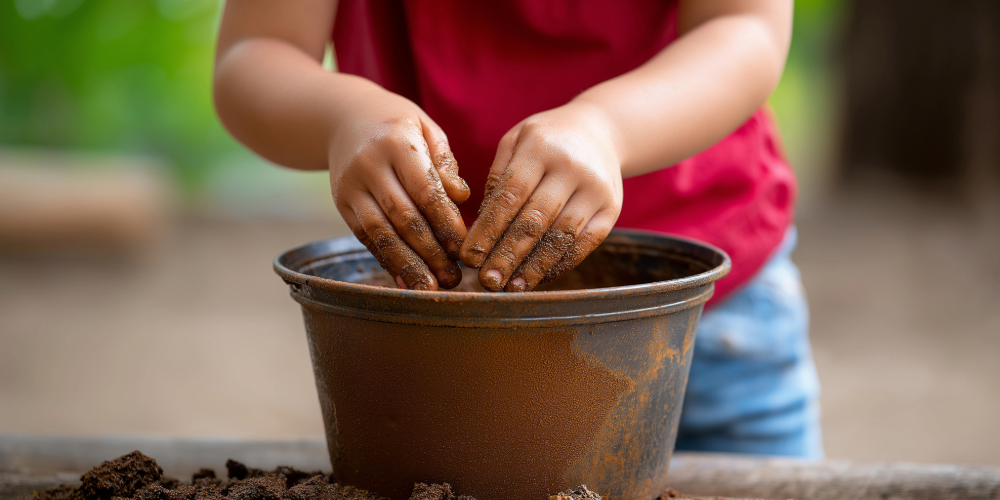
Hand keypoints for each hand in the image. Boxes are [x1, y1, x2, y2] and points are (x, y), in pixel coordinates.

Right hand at [328, 86, 469, 289]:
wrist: (343, 116)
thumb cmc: (398, 125)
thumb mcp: (426, 128)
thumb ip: (445, 163)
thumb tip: (461, 198)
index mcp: (397, 142)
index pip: (425, 190)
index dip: (445, 222)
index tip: (463, 248)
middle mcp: (369, 165)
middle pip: (403, 217)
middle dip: (430, 252)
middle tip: (453, 277)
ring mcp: (350, 186)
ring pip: (380, 233)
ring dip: (406, 264)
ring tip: (429, 287)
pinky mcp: (341, 203)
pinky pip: (365, 237)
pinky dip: (385, 260)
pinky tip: (403, 280)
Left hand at [459, 102, 623, 291]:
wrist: (600, 131)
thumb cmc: (546, 140)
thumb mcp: (516, 140)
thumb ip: (497, 177)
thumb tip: (479, 226)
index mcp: (540, 148)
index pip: (509, 195)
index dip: (488, 229)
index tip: (470, 256)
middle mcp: (572, 167)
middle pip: (535, 220)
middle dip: (508, 255)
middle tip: (488, 281)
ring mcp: (596, 189)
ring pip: (561, 236)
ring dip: (535, 267)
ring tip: (513, 288)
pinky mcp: (612, 209)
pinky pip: (585, 244)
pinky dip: (561, 264)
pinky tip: (540, 277)